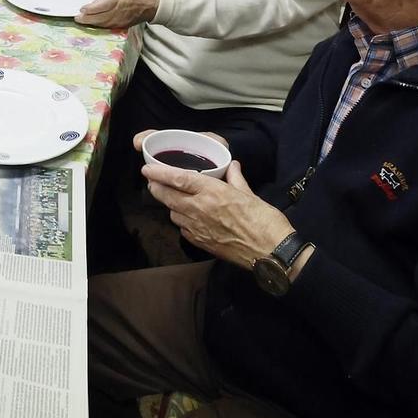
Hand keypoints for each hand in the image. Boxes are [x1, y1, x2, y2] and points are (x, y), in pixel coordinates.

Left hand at [76, 0, 158, 28]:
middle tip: (77, 18)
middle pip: (98, 18)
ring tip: (82, 21)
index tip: (81, 9)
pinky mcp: (122, 25)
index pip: (100, 6)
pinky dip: (99, 25)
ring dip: (90, 23)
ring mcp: (120, 20)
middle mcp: (118, 11)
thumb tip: (95, 3)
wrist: (151, 2)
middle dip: (86, 19)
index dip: (89, 9)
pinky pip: (107, 26)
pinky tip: (93, 23)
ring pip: (102, 24)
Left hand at [142, 158, 295, 267]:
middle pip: (167, 196)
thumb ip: (235, 178)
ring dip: (169, 204)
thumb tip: (231, 166)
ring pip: (172, 213)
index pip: (179, 179)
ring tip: (171, 198)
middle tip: (152, 181)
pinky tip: (187, 217)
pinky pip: (182, 228)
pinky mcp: (200, 243)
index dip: (160, 173)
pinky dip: (180, 220)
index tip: (147, 168)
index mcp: (212, 192)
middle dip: (156, 187)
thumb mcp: (249, 193)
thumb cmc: (263, 220)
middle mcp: (200, 209)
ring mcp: (198, 228)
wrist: (270, 252)